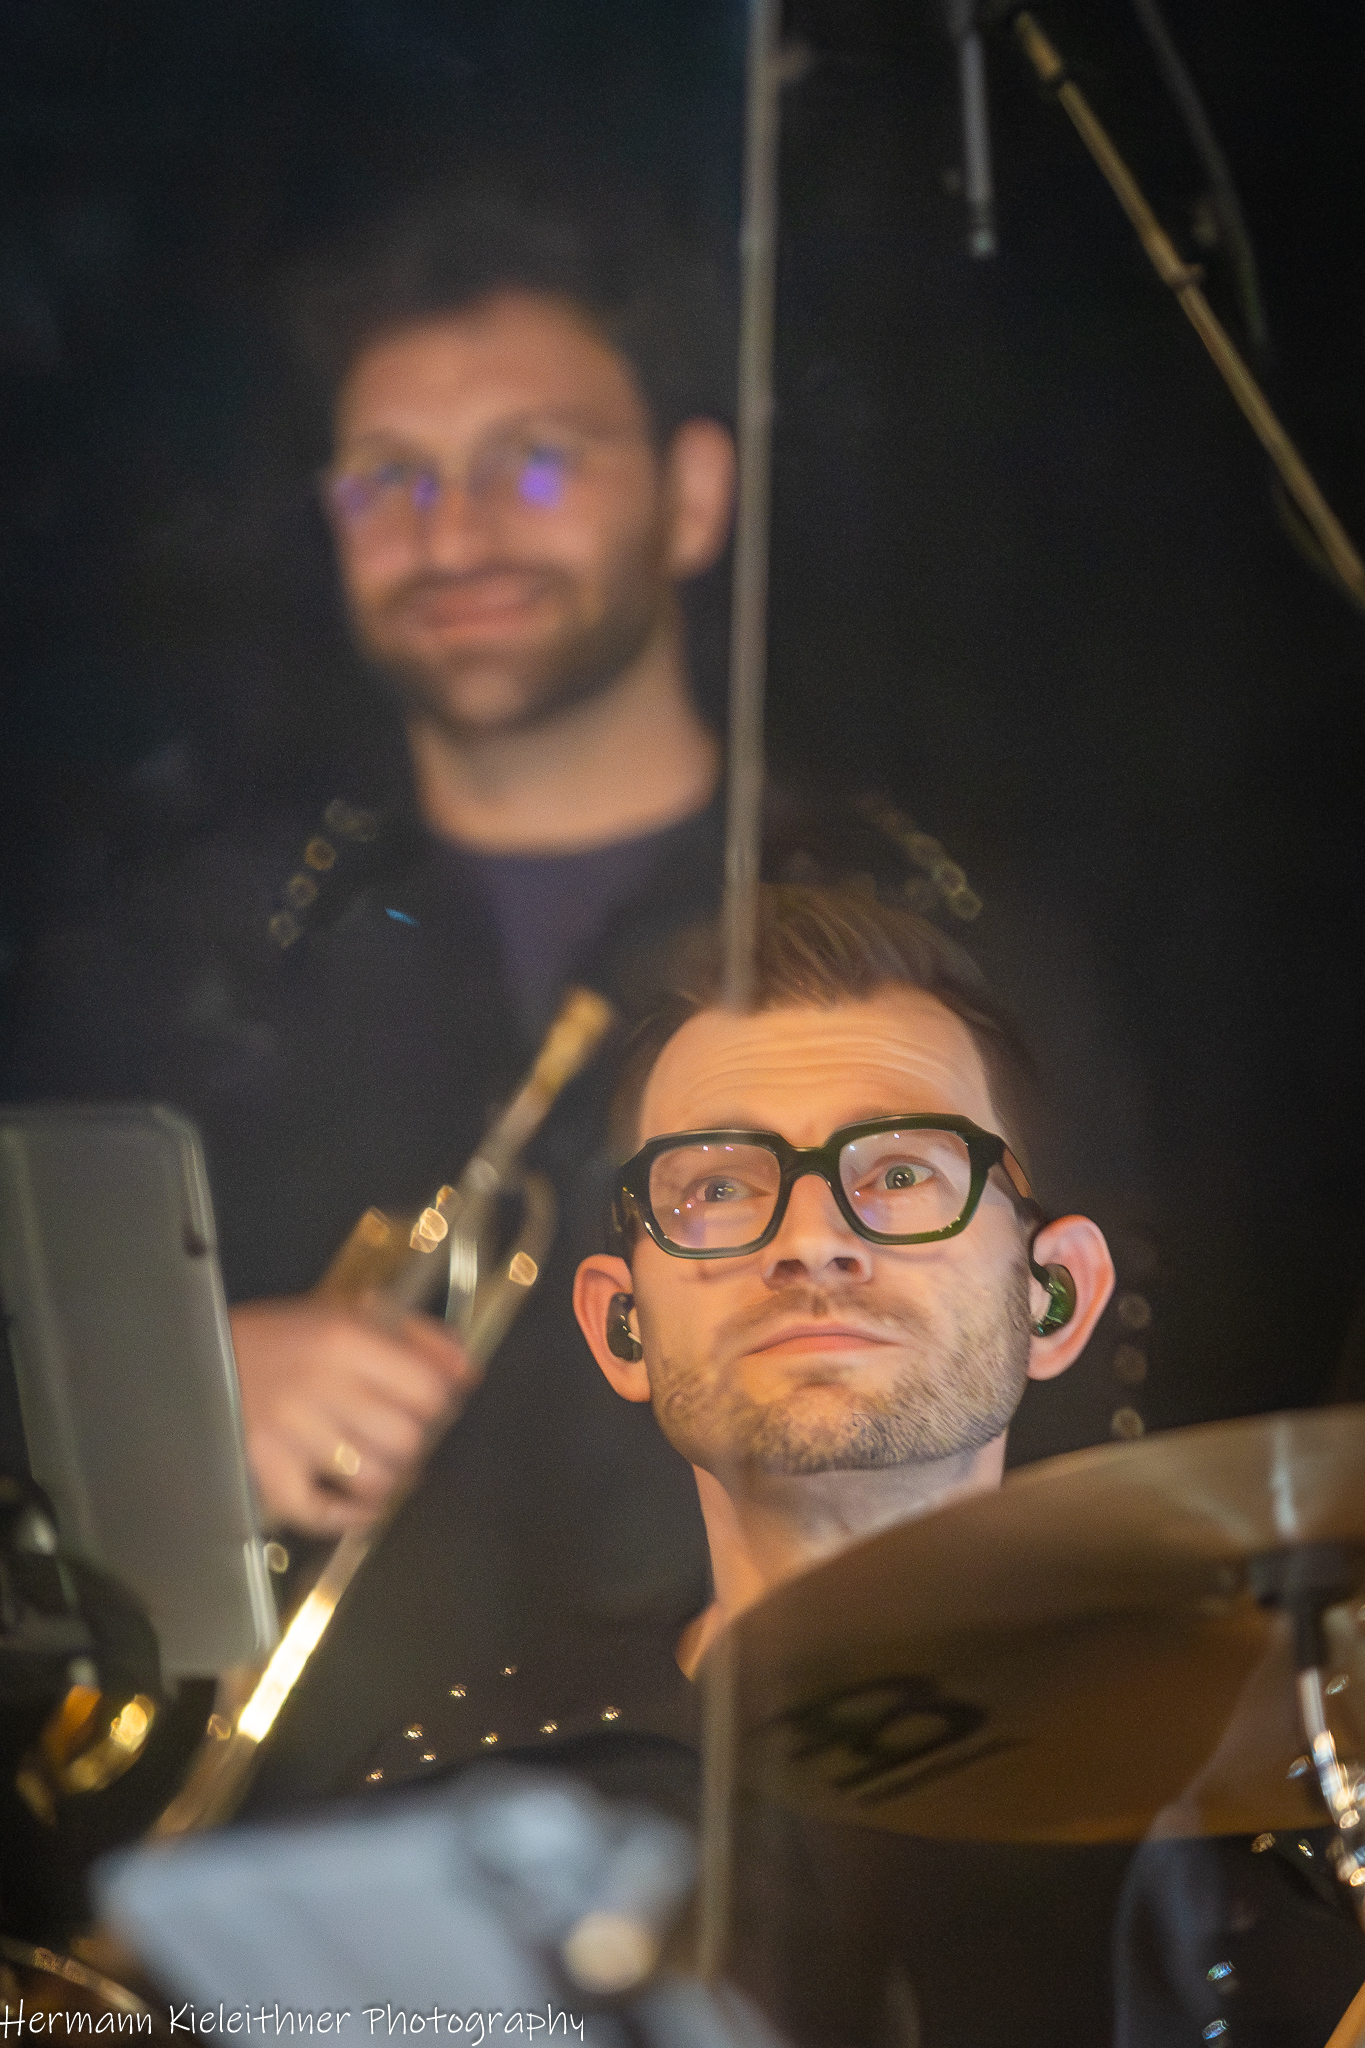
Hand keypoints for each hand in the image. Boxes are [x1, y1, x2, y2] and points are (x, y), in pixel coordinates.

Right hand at [229, 1296, 478, 1535]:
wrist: (197, 1356)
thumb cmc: (283, 1336)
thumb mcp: (347, 1313)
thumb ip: (415, 1335)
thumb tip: (470, 1369)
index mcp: (344, 1340)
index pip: (428, 1390)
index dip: (441, 1400)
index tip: (432, 1402)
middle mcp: (321, 1388)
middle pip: (406, 1439)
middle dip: (416, 1440)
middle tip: (402, 1432)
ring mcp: (292, 1436)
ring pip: (375, 1479)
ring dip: (390, 1477)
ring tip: (382, 1462)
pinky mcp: (266, 1472)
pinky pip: (321, 1513)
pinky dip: (349, 1516)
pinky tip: (360, 1503)